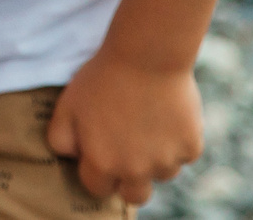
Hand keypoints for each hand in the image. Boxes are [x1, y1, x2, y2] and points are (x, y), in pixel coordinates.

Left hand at [46, 49, 204, 207]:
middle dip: (130, 179)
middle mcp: (136, 171)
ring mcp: (166, 161)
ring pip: (162, 173)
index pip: (98, 188)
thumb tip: (71, 157)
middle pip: (135, 195)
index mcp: (103, 164)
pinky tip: (168, 114)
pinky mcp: (191, 148)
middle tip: (128, 151)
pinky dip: (178, 140)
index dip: (97, 171)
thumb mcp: (67, 106)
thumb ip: (60, 139)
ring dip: (156, 158)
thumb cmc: (103, 78)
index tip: (101, 153)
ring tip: (148, 123)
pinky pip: (185, 154)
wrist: (147, 56)